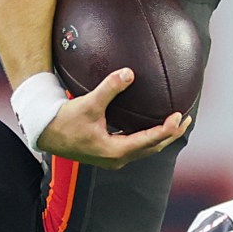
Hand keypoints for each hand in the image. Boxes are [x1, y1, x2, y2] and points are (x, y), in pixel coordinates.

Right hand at [33, 68, 187, 168]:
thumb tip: (129, 73)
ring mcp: (112, 157)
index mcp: (115, 151)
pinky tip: (151, 122)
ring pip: (145, 149)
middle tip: (187, 118)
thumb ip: (109, 88)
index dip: (167, 129)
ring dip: (161, 136)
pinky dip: (148, 135)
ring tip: (175, 122)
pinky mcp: (108, 152)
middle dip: (171, 134)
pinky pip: (136, 145)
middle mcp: (117, 158)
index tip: (180, 116)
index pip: (149, 141)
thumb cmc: (64, 121)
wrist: (45, 133)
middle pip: (152, 148)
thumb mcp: (88, 104)